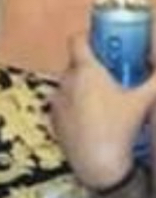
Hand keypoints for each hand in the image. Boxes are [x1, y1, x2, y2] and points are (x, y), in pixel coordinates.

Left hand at [52, 33, 155, 188]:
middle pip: (75, 63)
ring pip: (68, 83)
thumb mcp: (144, 100)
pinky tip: (91, 114)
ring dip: (83, 83)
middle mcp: (65, 82)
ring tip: (103, 94)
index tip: (101, 39)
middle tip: (112, 70)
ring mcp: (56, 100)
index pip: (77, 40)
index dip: (88, 35)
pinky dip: (75, 102)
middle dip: (92, 63)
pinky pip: (63, 101)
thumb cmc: (120, 127)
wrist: (97, 162)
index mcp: (85, 71)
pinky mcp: (52, 118)